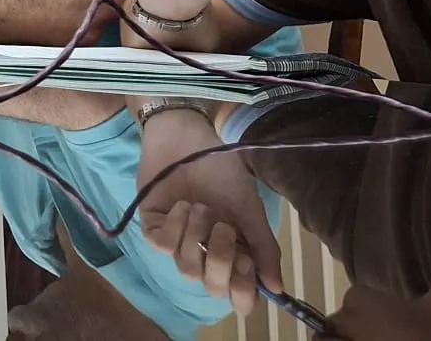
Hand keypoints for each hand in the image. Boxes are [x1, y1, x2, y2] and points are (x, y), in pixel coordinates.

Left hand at [135, 105, 280, 312]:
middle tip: (223, 229)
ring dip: (196, 237)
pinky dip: (175, 227)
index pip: (237, 291)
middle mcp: (206, 252)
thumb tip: (277, 290)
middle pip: (212, 285)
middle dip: (220, 262)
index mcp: (234, 251)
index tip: (246, 268)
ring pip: (187, 268)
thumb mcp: (249, 209)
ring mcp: (179, 241)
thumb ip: (263, 248)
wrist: (189, 138)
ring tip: (200, 207)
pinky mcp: (153, 227)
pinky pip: (162, 245)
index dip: (242, 292)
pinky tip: (181, 205)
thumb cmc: (222, 172)